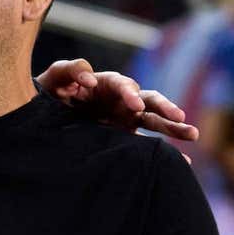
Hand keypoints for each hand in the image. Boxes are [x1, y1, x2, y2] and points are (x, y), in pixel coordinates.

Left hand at [38, 59, 198, 141]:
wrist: (42, 114)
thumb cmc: (50, 92)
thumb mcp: (54, 78)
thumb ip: (69, 70)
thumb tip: (89, 79)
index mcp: (105, 84)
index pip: (122, 85)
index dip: (129, 93)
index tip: (134, 104)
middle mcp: (120, 100)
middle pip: (148, 100)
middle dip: (164, 108)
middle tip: (178, 117)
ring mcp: (126, 119)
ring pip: (155, 121)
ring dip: (174, 126)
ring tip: (192, 134)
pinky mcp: (125, 137)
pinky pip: (148, 145)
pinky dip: (166, 153)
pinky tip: (185, 164)